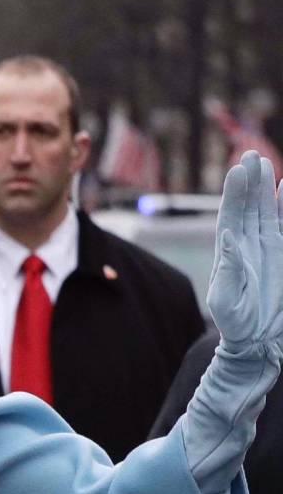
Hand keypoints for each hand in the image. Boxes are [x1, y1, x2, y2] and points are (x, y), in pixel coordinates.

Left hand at [208, 150, 282, 354]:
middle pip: (249, 207)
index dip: (234, 193)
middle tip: (251, 154)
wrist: (258, 340)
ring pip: (268, 212)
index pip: (231, 216)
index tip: (237, 170)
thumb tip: (228, 239)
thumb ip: (227, 271)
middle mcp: (247, 245)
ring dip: (267, 189)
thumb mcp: (225, 301)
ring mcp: (268, 247)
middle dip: (250, 181)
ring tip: (266, 163)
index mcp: (228, 253)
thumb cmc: (235, 323)